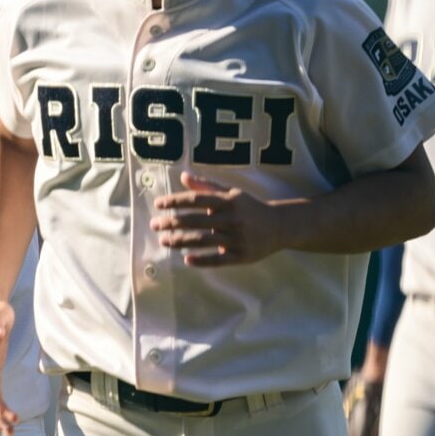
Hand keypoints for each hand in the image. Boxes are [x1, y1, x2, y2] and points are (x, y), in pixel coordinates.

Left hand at [150, 171, 284, 266]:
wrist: (280, 226)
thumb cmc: (249, 208)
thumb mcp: (231, 193)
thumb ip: (206, 186)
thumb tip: (183, 175)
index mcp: (228, 201)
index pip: (196, 200)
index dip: (175, 201)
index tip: (158, 204)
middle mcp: (232, 219)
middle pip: (196, 221)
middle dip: (172, 223)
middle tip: (154, 225)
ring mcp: (237, 238)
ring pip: (203, 240)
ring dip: (180, 241)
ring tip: (164, 241)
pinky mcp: (241, 256)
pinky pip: (218, 260)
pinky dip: (201, 260)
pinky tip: (186, 259)